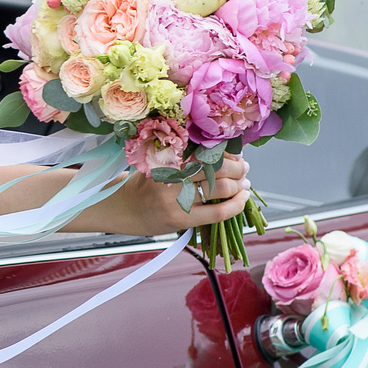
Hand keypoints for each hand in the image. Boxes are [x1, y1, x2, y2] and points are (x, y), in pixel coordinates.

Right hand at [96, 150, 250, 235]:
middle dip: (237, 167)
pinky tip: (242, 199)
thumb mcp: (160, 161)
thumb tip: (227, 153)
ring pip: (220, 188)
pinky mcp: (181, 219)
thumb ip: (186, 156)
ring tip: (243, 184)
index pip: (206, 148)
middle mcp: (172, 175)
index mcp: (168, 156)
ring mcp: (176, 199)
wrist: (123, 209)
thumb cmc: (146, 183)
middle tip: (244, 167)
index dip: (227, 150)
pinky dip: (235, 205)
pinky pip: (217, 212)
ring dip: (239, 185)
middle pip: (217, 166)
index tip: (236, 152)